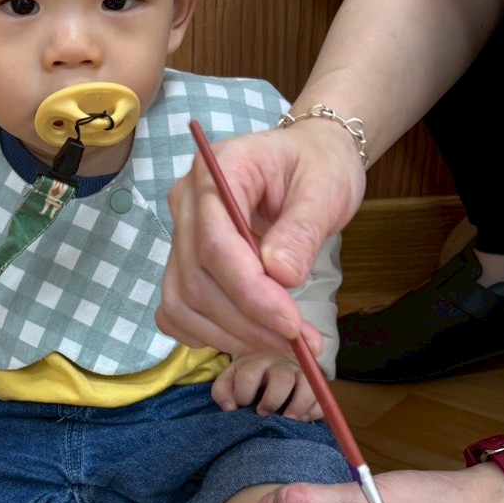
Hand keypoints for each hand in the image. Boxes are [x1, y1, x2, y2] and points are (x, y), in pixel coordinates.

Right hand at [156, 121, 364, 357]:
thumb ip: (302, 229)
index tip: (291, 324)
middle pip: (196, 279)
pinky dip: (208, 334)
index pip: (213, 243)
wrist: (306, 158)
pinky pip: (177, 312)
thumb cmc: (317, 165)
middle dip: (247, 322)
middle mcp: (187, 203)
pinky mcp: (184, 262)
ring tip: (284, 343)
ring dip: (231, 335)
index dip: (249, 291)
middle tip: (300, 344)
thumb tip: (282, 275)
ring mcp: (180, 234)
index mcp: (216, 171)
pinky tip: (248, 336)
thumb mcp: (326, 188)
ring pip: (183, 302)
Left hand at [211, 353, 322, 420]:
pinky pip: (321, 399)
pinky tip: (302, 419)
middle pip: (282, 378)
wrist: (274, 367)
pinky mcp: (317, 386)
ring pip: (309, 385)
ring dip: (298, 406)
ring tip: (288, 420)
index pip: (249, 375)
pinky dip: (313, 411)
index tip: (242, 405)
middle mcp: (282, 364)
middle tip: (264, 414)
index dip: (243, 394)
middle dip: (272, 400)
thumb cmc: (249, 378)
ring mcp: (303, 374)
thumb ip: (222, 391)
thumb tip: (231, 408)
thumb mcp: (230, 380)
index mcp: (257, 361)